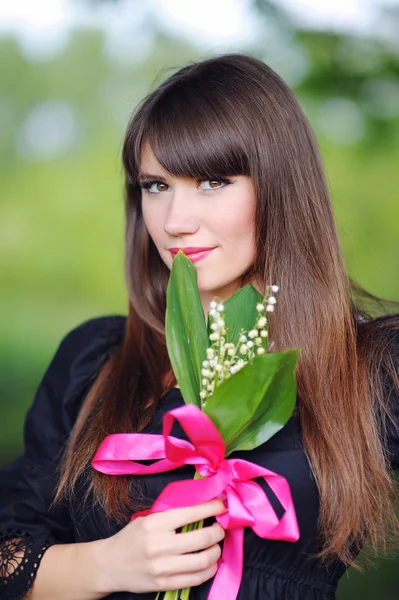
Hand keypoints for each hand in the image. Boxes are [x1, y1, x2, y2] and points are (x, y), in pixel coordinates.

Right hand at [102, 499, 226, 593]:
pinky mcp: (164, 584)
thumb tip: (201, 509)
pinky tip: (210, 563)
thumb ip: (171, 516)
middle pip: (202, 538)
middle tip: (221, 527)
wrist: (110, 565)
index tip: (223, 505)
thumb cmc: (131, 538)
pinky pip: (195, 579)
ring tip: (216, 546)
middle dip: (218, 531)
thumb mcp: (147, 519)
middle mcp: (159, 545)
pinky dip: (209, 570)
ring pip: (203, 560)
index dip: (212, 508)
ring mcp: (162, 567)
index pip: (191, 514)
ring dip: (216, 551)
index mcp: (155, 524)